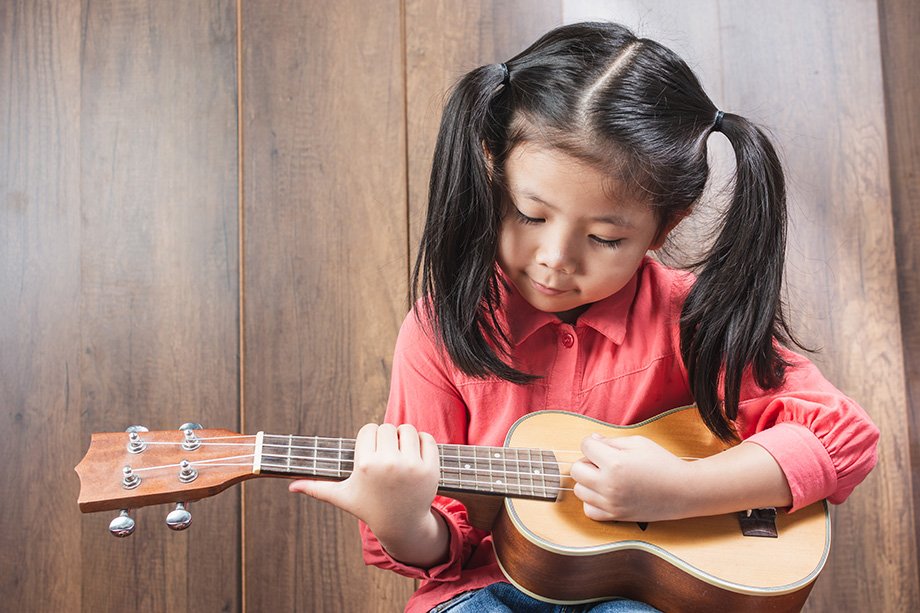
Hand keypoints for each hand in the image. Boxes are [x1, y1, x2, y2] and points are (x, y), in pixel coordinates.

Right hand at [288, 424, 442, 551]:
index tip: (370, 452)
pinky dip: (423, 442)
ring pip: (407, 429)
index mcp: (365, 465)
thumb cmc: (369, 508)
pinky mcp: (430, 468)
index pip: (368, 429)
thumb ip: (316, 488)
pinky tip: (415, 454)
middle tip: (386, 455)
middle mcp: (388, 463)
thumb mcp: (343, 497)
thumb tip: (291, 487)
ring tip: (400, 453)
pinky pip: (427, 438)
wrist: (402, 525)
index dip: (369, 439)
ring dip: (404, 437)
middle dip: (386, 438)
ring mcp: (411, 466)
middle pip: (387, 427)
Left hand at [569, 434, 692, 521]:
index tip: (603, 446)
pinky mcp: (615, 516)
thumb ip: (611, 441)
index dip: (593, 442)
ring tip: (606, 477)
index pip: (585, 446)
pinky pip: (588, 510)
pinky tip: (605, 493)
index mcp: (615, 463)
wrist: (684, 490)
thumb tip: (592, 440)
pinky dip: (592, 502)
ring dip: (588, 481)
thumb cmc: (663, 463)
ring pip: (579, 490)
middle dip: (587, 461)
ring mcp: (611, 503)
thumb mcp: (638, 443)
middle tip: (604, 462)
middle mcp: (609, 485)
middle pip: (576, 469)